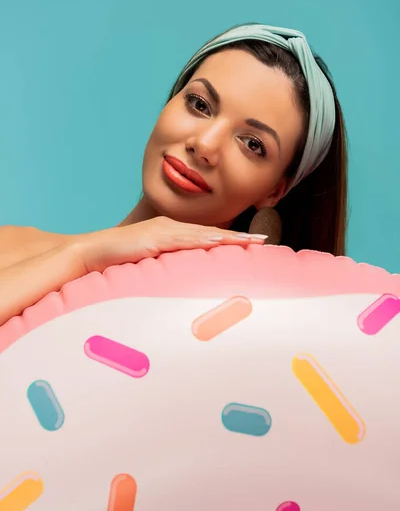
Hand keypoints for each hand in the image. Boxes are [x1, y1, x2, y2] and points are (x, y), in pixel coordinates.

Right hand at [79, 216, 266, 273]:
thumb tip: (183, 282)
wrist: (92, 252)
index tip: (251, 244)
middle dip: (238, 237)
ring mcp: (164, 231)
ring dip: (229, 237)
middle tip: (263, 241)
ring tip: (251, 242)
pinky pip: (184, 239)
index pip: (207, 237)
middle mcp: (171, 228)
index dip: (230, 239)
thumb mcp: (149, 264)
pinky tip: (220, 241)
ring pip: (204, 234)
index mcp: (172, 234)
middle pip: (211, 232)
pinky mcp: (155, 237)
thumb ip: (166, 268)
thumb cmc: (119, 261)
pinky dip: (204, 240)